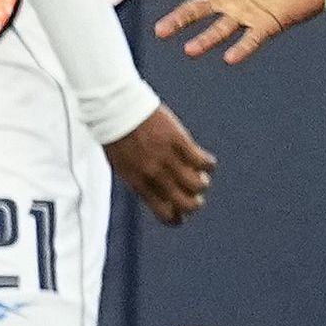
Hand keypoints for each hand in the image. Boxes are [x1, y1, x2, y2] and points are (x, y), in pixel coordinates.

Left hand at [106, 103, 215, 223]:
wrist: (117, 108)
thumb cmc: (117, 136)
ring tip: (201, 175)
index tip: (181, 212)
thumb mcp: (122, 165)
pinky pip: (201, 160)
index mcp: (139, 184)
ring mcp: (167, 158)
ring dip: (203, 183)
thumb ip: (140, 181)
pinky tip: (207, 162)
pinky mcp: (179, 141)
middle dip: (194, 204)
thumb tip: (158, 193)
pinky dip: (209, 164)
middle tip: (195, 195)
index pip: (164, 213)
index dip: (177, 217)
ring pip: (197, 184)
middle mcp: (154, 174)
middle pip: (185, 203)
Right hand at [134, 0, 325, 65]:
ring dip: (204, 39)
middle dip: (177, 19)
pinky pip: (251, 39)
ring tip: (189, 50)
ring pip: (218, 28)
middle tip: (159, 32)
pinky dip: (241, 48)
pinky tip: (229, 58)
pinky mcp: (269, 24)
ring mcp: (248, 11)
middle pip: (196, 8)